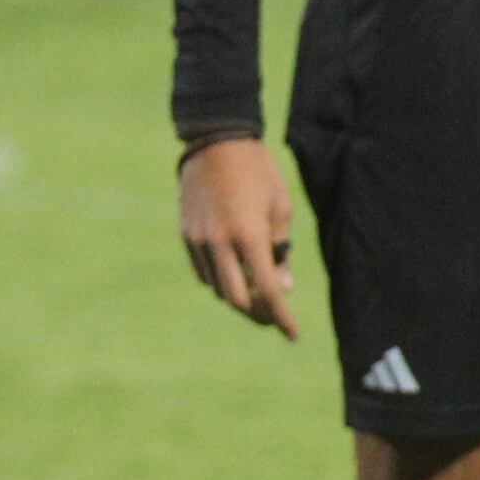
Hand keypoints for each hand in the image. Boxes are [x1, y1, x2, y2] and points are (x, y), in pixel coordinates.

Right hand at [179, 137, 299, 340]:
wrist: (216, 144)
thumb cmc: (259, 174)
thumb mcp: (281, 208)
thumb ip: (280, 250)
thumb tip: (283, 289)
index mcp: (249, 235)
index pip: (268, 288)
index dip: (282, 316)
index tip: (294, 335)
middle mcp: (220, 243)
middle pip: (237, 299)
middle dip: (257, 314)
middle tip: (275, 318)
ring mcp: (199, 241)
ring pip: (218, 287)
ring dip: (239, 296)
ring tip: (260, 293)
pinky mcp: (186, 236)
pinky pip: (204, 272)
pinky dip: (221, 280)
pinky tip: (237, 274)